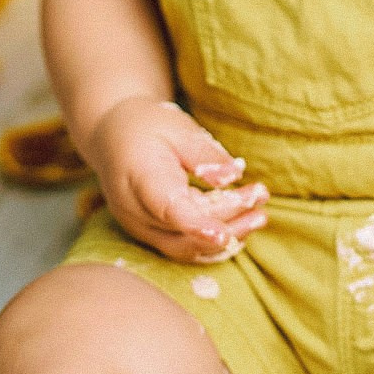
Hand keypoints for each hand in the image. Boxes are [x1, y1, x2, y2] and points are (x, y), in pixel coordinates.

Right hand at [83, 96, 267, 263]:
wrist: (112, 137)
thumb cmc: (146, 126)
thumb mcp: (177, 126)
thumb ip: (203, 153)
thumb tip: (232, 176)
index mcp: (139, 178)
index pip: (168, 209)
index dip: (197, 225)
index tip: (223, 234)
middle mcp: (134, 210)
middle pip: (183, 230)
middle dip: (228, 219)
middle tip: (262, 194)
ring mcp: (139, 227)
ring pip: (183, 247)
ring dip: (226, 237)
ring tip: (260, 214)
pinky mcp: (149, 233)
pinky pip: (181, 248)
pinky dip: (212, 243)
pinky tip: (241, 227)